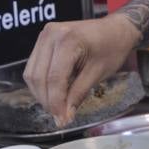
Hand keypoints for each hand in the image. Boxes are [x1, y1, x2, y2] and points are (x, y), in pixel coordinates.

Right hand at [23, 14, 138, 126]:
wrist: (117, 29)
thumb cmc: (113, 47)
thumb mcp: (98, 73)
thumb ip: (78, 94)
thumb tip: (64, 116)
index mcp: (68, 40)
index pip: (54, 78)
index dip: (56, 102)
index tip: (62, 120)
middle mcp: (51, 34)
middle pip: (38, 77)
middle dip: (47, 101)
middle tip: (60, 117)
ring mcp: (45, 35)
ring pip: (32, 73)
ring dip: (41, 94)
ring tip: (57, 107)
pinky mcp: (43, 40)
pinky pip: (34, 67)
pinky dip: (42, 83)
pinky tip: (53, 93)